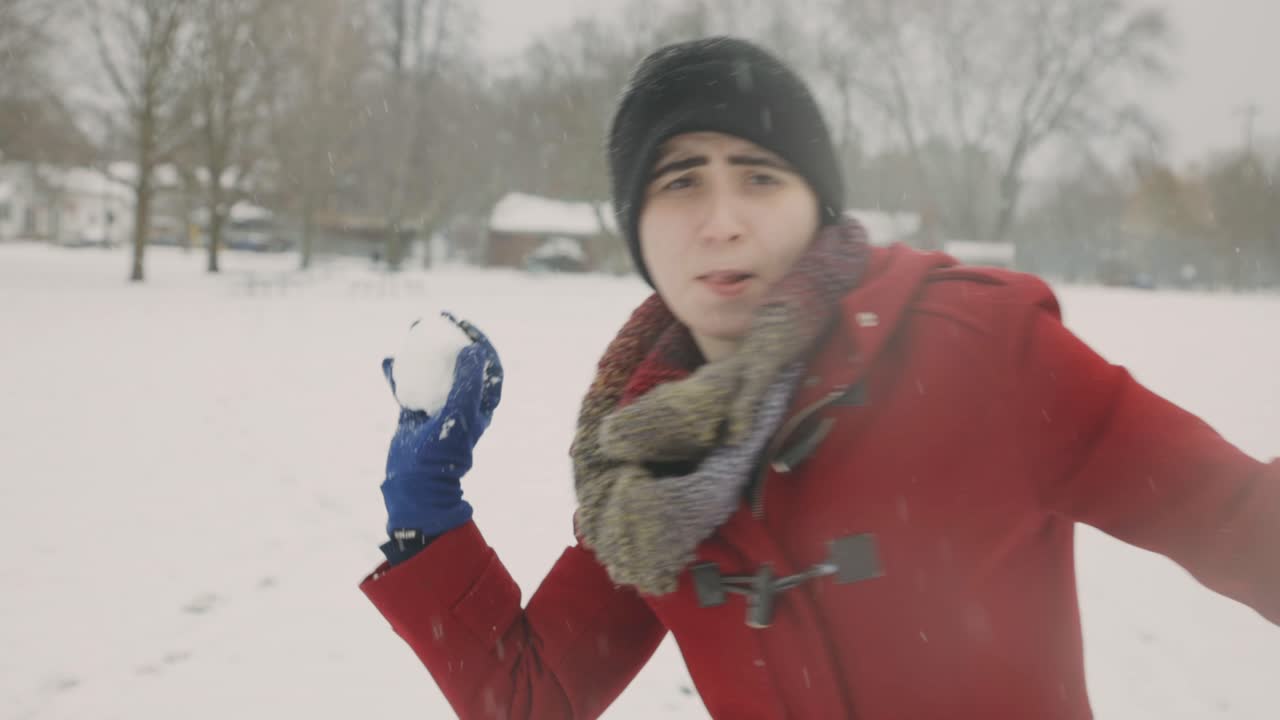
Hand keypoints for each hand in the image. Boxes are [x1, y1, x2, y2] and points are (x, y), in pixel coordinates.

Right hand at [380, 314, 503, 536]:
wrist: (415, 485)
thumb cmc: (442, 454)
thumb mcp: (459, 416)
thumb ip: (468, 383)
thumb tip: (473, 350)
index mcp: (481, 405)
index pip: (488, 366)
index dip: (480, 341)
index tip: (465, 325)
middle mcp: (461, 404)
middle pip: (459, 362)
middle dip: (450, 338)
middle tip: (439, 320)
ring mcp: (437, 408)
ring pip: (432, 371)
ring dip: (424, 350)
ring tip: (413, 330)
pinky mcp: (415, 416)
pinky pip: (408, 387)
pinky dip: (399, 374)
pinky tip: (388, 360)